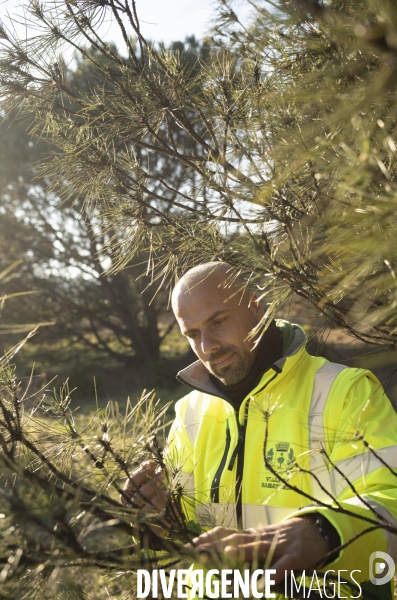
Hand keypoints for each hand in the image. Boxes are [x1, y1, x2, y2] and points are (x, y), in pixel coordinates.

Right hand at [120, 460, 170, 543]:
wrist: (161, 520)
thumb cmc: (152, 495)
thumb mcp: (148, 483)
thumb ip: (148, 474)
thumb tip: (152, 462)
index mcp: (127, 499)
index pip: (130, 486)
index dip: (140, 473)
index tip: (152, 463)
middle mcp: (132, 511)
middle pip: (139, 498)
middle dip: (152, 483)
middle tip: (164, 472)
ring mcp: (143, 522)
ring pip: (148, 509)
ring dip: (159, 495)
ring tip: (169, 483)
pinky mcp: (155, 530)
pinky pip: (161, 519)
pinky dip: (167, 507)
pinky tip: (173, 497)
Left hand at [191, 518, 330, 583]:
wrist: (312, 530)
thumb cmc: (283, 539)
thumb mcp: (262, 539)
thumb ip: (245, 546)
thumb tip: (221, 553)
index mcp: (252, 535)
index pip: (227, 534)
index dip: (209, 538)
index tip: (191, 544)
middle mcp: (261, 538)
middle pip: (237, 539)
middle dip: (217, 545)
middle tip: (199, 551)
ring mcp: (277, 546)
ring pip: (258, 548)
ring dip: (243, 551)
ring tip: (227, 554)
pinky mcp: (293, 556)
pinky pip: (283, 565)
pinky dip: (275, 571)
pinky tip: (266, 580)